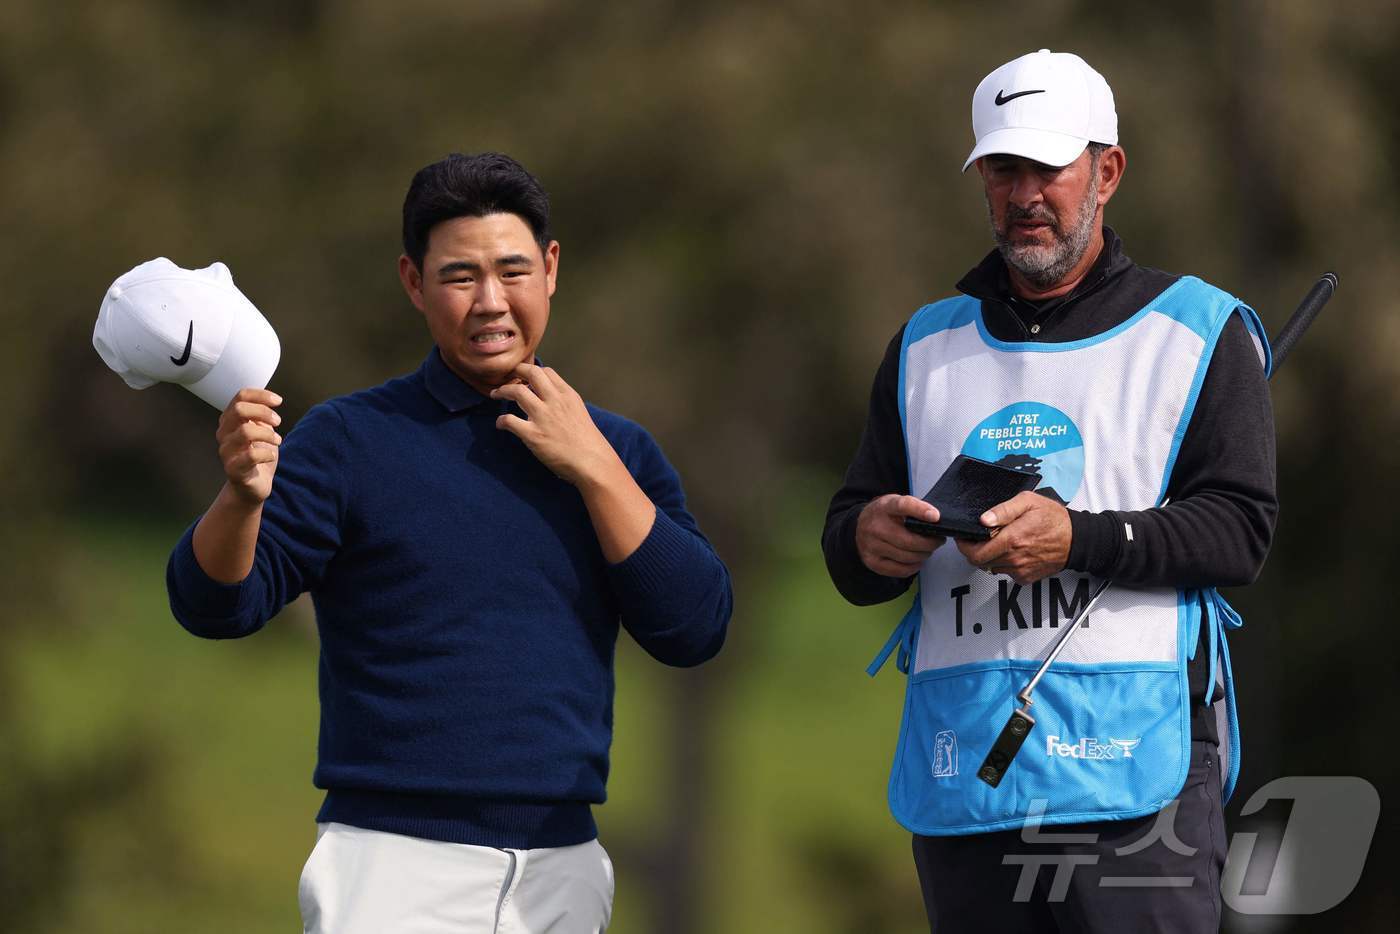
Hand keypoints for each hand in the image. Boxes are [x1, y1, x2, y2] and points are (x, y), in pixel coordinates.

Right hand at [216, 388, 281, 504]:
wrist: (254, 486)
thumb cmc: (258, 457)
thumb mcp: (262, 430)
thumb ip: (261, 416)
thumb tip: (270, 400)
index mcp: (230, 421)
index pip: (240, 397)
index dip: (260, 395)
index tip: (278, 401)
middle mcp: (224, 434)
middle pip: (239, 410)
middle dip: (263, 412)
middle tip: (277, 421)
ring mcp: (226, 452)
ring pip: (245, 431)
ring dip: (267, 434)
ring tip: (277, 440)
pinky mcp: (233, 469)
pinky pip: (250, 455)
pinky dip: (267, 453)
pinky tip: (271, 455)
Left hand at [490, 364, 619, 487]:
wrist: (592, 462)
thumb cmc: (588, 442)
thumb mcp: (579, 412)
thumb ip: (563, 403)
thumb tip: (547, 402)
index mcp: (568, 395)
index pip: (547, 372)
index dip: (532, 372)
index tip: (524, 378)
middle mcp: (555, 401)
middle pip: (531, 373)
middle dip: (516, 372)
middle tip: (507, 378)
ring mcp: (543, 416)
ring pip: (516, 391)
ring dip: (502, 391)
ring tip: (496, 394)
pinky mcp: (533, 435)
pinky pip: (509, 420)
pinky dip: (501, 421)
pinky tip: (501, 424)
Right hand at [855, 494, 945, 577]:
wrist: (859, 526)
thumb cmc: (884, 515)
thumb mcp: (895, 502)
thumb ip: (913, 508)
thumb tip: (936, 520)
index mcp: (884, 507)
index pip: (902, 506)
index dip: (920, 511)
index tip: (936, 516)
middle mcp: (875, 526)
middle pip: (909, 541)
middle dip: (930, 543)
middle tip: (938, 541)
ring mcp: (872, 546)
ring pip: (907, 557)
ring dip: (923, 555)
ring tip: (927, 550)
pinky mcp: (872, 562)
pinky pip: (901, 570)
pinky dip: (914, 566)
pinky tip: (916, 560)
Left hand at [957, 491, 1070, 583]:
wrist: (1076, 539)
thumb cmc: (1053, 518)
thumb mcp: (1028, 502)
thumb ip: (1003, 510)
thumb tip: (984, 520)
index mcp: (1012, 539)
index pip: (975, 553)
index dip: (964, 546)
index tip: (964, 537)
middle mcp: (1014, 558)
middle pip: (980, 562)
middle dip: (974, 550)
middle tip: (978, 539)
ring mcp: (1020, 570)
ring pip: (991, 567)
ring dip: (990, 556)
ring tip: (1000, 541)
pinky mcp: (1025, 578)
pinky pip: (1005, 572)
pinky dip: (1004, 562)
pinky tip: (1014, 550)